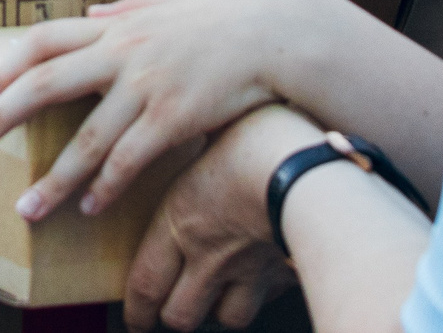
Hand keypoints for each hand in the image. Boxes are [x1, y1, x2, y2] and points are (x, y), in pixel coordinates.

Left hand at [0, 0, 346, 225]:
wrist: (279, 34)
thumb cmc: (228, 17)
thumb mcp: (172, 0)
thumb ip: (131, 7)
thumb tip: (99, 11)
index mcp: (117, 23)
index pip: (45, 38)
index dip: (11, 64)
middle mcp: (122, 52)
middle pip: (43, 85)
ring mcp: (146, 87)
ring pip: (85, 140)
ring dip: (53, 180)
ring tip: (27, 209)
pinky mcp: (174, 119)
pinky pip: (130, 161)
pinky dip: (107, 188)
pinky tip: (92, 208)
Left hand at [125, 104, 319, 330]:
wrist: (307, 171)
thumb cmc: (254, 141)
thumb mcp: (208, 136)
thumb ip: (195, 149)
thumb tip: (185, 128)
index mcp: (179, 222)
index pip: (145, 284)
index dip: (136, 311)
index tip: (134, 319)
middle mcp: (209, 256)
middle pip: (180, 316)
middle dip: (173, 317)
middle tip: (170, 309)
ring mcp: (249, 271)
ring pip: (226, 318)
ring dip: (219, 311)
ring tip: (216, 296)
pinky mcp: (284, 274)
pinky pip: (267, 300)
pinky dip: (261, 295)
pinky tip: (261, 277)